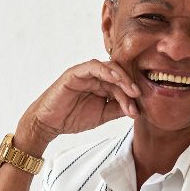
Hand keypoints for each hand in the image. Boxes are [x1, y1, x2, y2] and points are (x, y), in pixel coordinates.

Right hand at [18, 59, 141, 151]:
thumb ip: (118, 109)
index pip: (123, 85)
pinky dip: (106, 71)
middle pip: (119, 75)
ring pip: (109, 69)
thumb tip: (138, 109)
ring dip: (122, 78)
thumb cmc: (72, 118)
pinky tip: (115, 79)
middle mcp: (96, 76)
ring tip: (131, 90)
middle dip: (130, 85)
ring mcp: (85, 73)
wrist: (49, 124)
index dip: (132, 94)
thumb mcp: (102, 115)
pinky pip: (93, 67)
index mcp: (103, 85)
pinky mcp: (75, 73)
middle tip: (139, 96)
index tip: (140, 108)